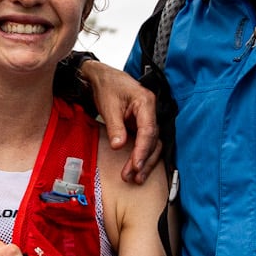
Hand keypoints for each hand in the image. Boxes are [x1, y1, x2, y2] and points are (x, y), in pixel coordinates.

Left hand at [77, 60, 160, 182]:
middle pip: (153, 140)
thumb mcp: (108, 105)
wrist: (102, 77)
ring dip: (145, 161)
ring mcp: (147, 119)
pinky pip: (145, 142)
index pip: (148, 130)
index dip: (143, 150)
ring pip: (152, 144)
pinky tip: (136, 168)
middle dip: (144, 160)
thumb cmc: (107, 85)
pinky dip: (141, 155)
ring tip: (135, 178)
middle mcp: (150, 112)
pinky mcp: (141, 125)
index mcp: (146, 102)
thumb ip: (115, 126)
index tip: (136, 164)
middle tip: (133, 176)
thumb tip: (119, 146)